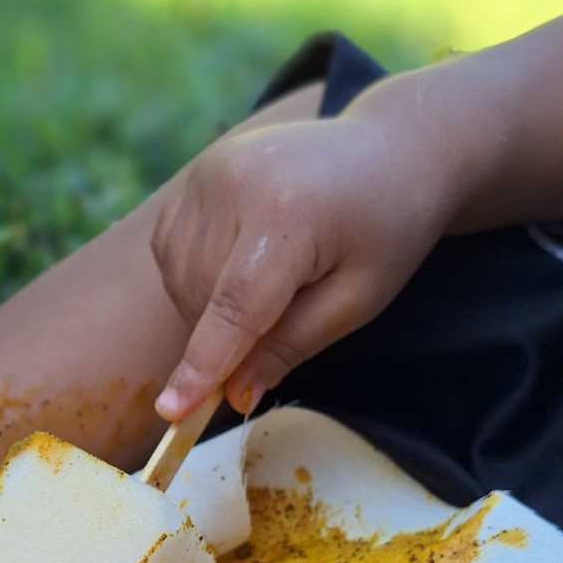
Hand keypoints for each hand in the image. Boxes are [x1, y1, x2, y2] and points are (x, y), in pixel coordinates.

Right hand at [151, 104, 459, 418]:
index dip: (202, 365)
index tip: (171, 412)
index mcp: (287, 215)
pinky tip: (243, 259)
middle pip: (203, 299)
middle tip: (288, 315)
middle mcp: (236, 184)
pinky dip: (197, 275)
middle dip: (228, 334)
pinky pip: (172, 252)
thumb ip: (291, 345)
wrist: (391, 150)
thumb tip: (233, 394)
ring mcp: (209, 172)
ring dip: (211, 305)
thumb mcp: (358, 300)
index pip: (234, 306)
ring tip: (275, 277)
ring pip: (180, 280)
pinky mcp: (196, 173)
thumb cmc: (386, 230)